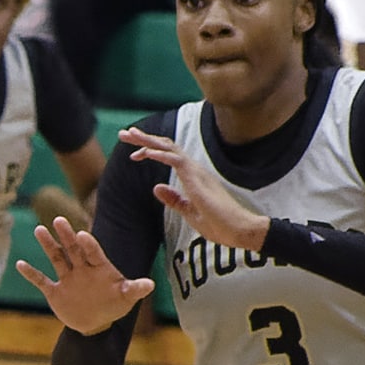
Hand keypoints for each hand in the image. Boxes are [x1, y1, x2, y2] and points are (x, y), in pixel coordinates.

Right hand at [15, 216, 153, 334]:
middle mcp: (81, 268)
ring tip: (39, 230)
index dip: (88, 244)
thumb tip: (151, 285)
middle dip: (66, 235)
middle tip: (59, 220)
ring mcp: (67, 278)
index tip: (82, 235)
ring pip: (56, 258)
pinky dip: (31, 274)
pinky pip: (41, 280)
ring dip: (48, 245)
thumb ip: (135, 289)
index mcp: (99, 266)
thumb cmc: (114, 305)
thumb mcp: (126, 297)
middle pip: (72, 249)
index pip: (93, 252)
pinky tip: (20, 264)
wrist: (96, 323)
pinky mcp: (55, 291)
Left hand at [118, 126, 269, 251]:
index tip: (133, 153)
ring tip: (128, 135)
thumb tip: (156, 188)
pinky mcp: (197, 179)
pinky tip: (144, 152)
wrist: (239, 231)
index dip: (150, 150)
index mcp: (193, 177)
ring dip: (147, 140)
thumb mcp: (189, 213)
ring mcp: (196, 172)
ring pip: (168, 148)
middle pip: (166, 147)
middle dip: (144, 138)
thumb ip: (174, 199)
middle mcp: (194, 170)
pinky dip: (159, 154)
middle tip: (124, 133)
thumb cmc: (220, 225)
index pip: (169, 156)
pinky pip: (175, 160)